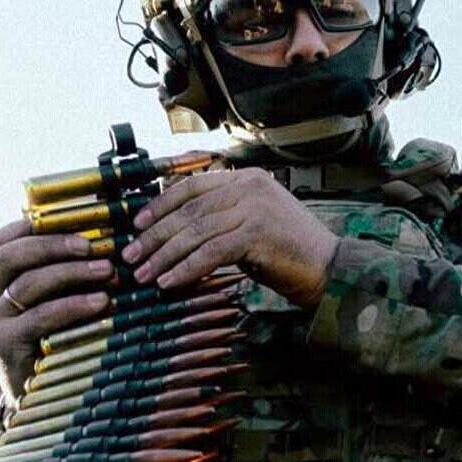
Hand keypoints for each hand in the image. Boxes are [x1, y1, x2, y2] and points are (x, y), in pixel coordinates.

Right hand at [0, 220, 111, 397]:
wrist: (37, 396)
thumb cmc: (57, 336)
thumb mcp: (59, 299)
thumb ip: (69, 273)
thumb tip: (111, 240)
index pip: (0, 241)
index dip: (33, 225)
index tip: (74, 220)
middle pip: (11, 255)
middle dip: (55, 244)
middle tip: (95, 246)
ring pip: (27, 283)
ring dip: (72, 272)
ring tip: (109, 271)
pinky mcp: (4, 344)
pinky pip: (39, 316)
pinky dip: (73, 305)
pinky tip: (101, 301)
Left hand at [122, 167, 338, 306]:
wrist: (331, 267)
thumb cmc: (291, 251)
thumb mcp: (254, 222)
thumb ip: (223, 217)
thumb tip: (176, 230)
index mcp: (247, 179)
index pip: (192, 186)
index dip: (160, 205)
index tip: (137, 225)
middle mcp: (250, 187)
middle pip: (189, 210)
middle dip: (155, 236)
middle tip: (131, 257)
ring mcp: (255, 208)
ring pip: (195, 232)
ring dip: (165, 257)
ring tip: (144, 276)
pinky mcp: (257, 234)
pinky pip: (210, 253)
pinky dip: (186, 269)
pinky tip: (170, 283)